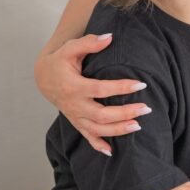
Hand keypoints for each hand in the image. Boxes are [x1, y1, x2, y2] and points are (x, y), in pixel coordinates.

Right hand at [34, 33, 150, 153]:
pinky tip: (112, 152)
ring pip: (97, 129)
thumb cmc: (60, 62)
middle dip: (125, 113)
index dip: (122, 88)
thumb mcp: (71, 48)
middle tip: (146, 108)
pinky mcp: (76, 122)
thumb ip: (89, 42)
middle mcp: (74, 105)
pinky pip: (87, 137)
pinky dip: (98, 146)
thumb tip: (109, 37)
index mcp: (74, 86)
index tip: (141, 84)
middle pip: (102, 114)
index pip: (101, 89)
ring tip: (138, 125)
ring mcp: (75, 116)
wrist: (44, 78)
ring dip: (118, 130)